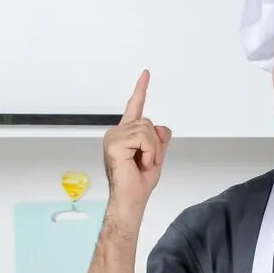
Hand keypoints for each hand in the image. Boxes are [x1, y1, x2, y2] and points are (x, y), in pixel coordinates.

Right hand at [102, 69, 171, 216]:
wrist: (131, 198)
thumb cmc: (139, 181)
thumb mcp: (157, 155)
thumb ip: (159, 139)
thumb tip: (160, 128)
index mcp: (125, 134)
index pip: (134, 106)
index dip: (141, 89)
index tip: (146, 74)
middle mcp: (117, 133)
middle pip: (147, 121)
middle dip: (155, 143)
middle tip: (147, 160)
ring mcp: (113, 137)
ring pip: (147, 129)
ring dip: (152, 149)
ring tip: (142, 162)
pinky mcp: (114, 143)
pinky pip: (143, 137)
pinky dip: (148, 151)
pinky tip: (139, 162)